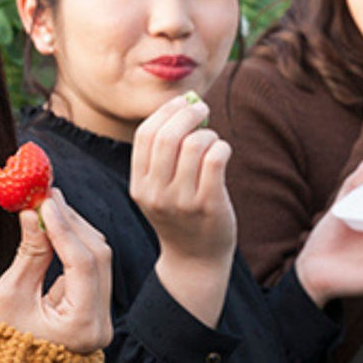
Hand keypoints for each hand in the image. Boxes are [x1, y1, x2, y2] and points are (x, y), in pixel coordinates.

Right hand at [0, 191, 112, 352]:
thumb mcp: (9, 297)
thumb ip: (29, 253)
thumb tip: (34, 213)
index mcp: (82, 328)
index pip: (83, 264)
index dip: (65, 227)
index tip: (45, 201)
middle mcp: (100, 325)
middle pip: (97, 259)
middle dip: (72, 223)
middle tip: (48, 195)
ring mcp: (99, 319)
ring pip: (96, 261)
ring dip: (73, 231)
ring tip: (48, 205)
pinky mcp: (91, 312)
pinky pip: (88, 270)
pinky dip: (72, 247)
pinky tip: (53, 227)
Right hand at [131, 93, 236, 326]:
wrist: (196, 259)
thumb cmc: (182, 215)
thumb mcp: (160, 189)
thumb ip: (165, 154)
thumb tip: (185, 104)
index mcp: (139, 186)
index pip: (145, 135)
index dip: (165, 111)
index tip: (182, 102)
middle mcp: (156, 194)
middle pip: (167, 136)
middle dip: (188, 113)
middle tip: (203, 109)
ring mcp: (182, 201)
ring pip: (194, 144)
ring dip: (208, 134)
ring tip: (213, 141)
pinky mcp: (209, 205)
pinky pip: (216, 159)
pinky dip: (222, 146)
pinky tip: (223, 152)